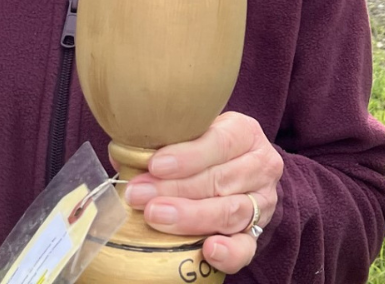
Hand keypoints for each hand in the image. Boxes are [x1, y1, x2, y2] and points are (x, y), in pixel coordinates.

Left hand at [123, 111, 282, 274]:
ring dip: (189, 216)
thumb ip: (165, 141)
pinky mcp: (258, 233)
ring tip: (155, 216)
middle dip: (174, 188)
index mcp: (245, 132)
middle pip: (219, 179)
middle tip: (139, 194)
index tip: (154, 164)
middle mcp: (261, 165)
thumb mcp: (195, 132)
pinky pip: (246, 247)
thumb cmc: (208, 147)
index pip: (220, 142)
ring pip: (229, 212)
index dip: (187, 155)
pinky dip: (228, 252)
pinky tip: (207, 250)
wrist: (241, 168)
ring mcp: (262, 201)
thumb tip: (122, 154)